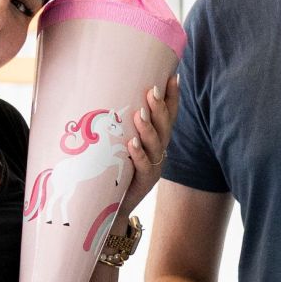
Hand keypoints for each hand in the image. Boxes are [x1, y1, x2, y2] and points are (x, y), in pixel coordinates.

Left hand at [119, 75, 180, 216]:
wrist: (113, 205)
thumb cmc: (115, 169)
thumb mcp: (120, 143)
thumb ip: (121, 125)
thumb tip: (108, 95)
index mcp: (156, 139)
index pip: (169, 115)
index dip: (173, 98)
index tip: (172, 77)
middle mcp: (159, 151)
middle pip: (165, 126)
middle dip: (160, 108)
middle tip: (152, 90)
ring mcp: (154, 167)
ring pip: (156, 144)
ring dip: (148, 128)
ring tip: (140, 114)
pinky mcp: (145, 182)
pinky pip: (145, 166)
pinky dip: (139, 154)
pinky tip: (132, 144)